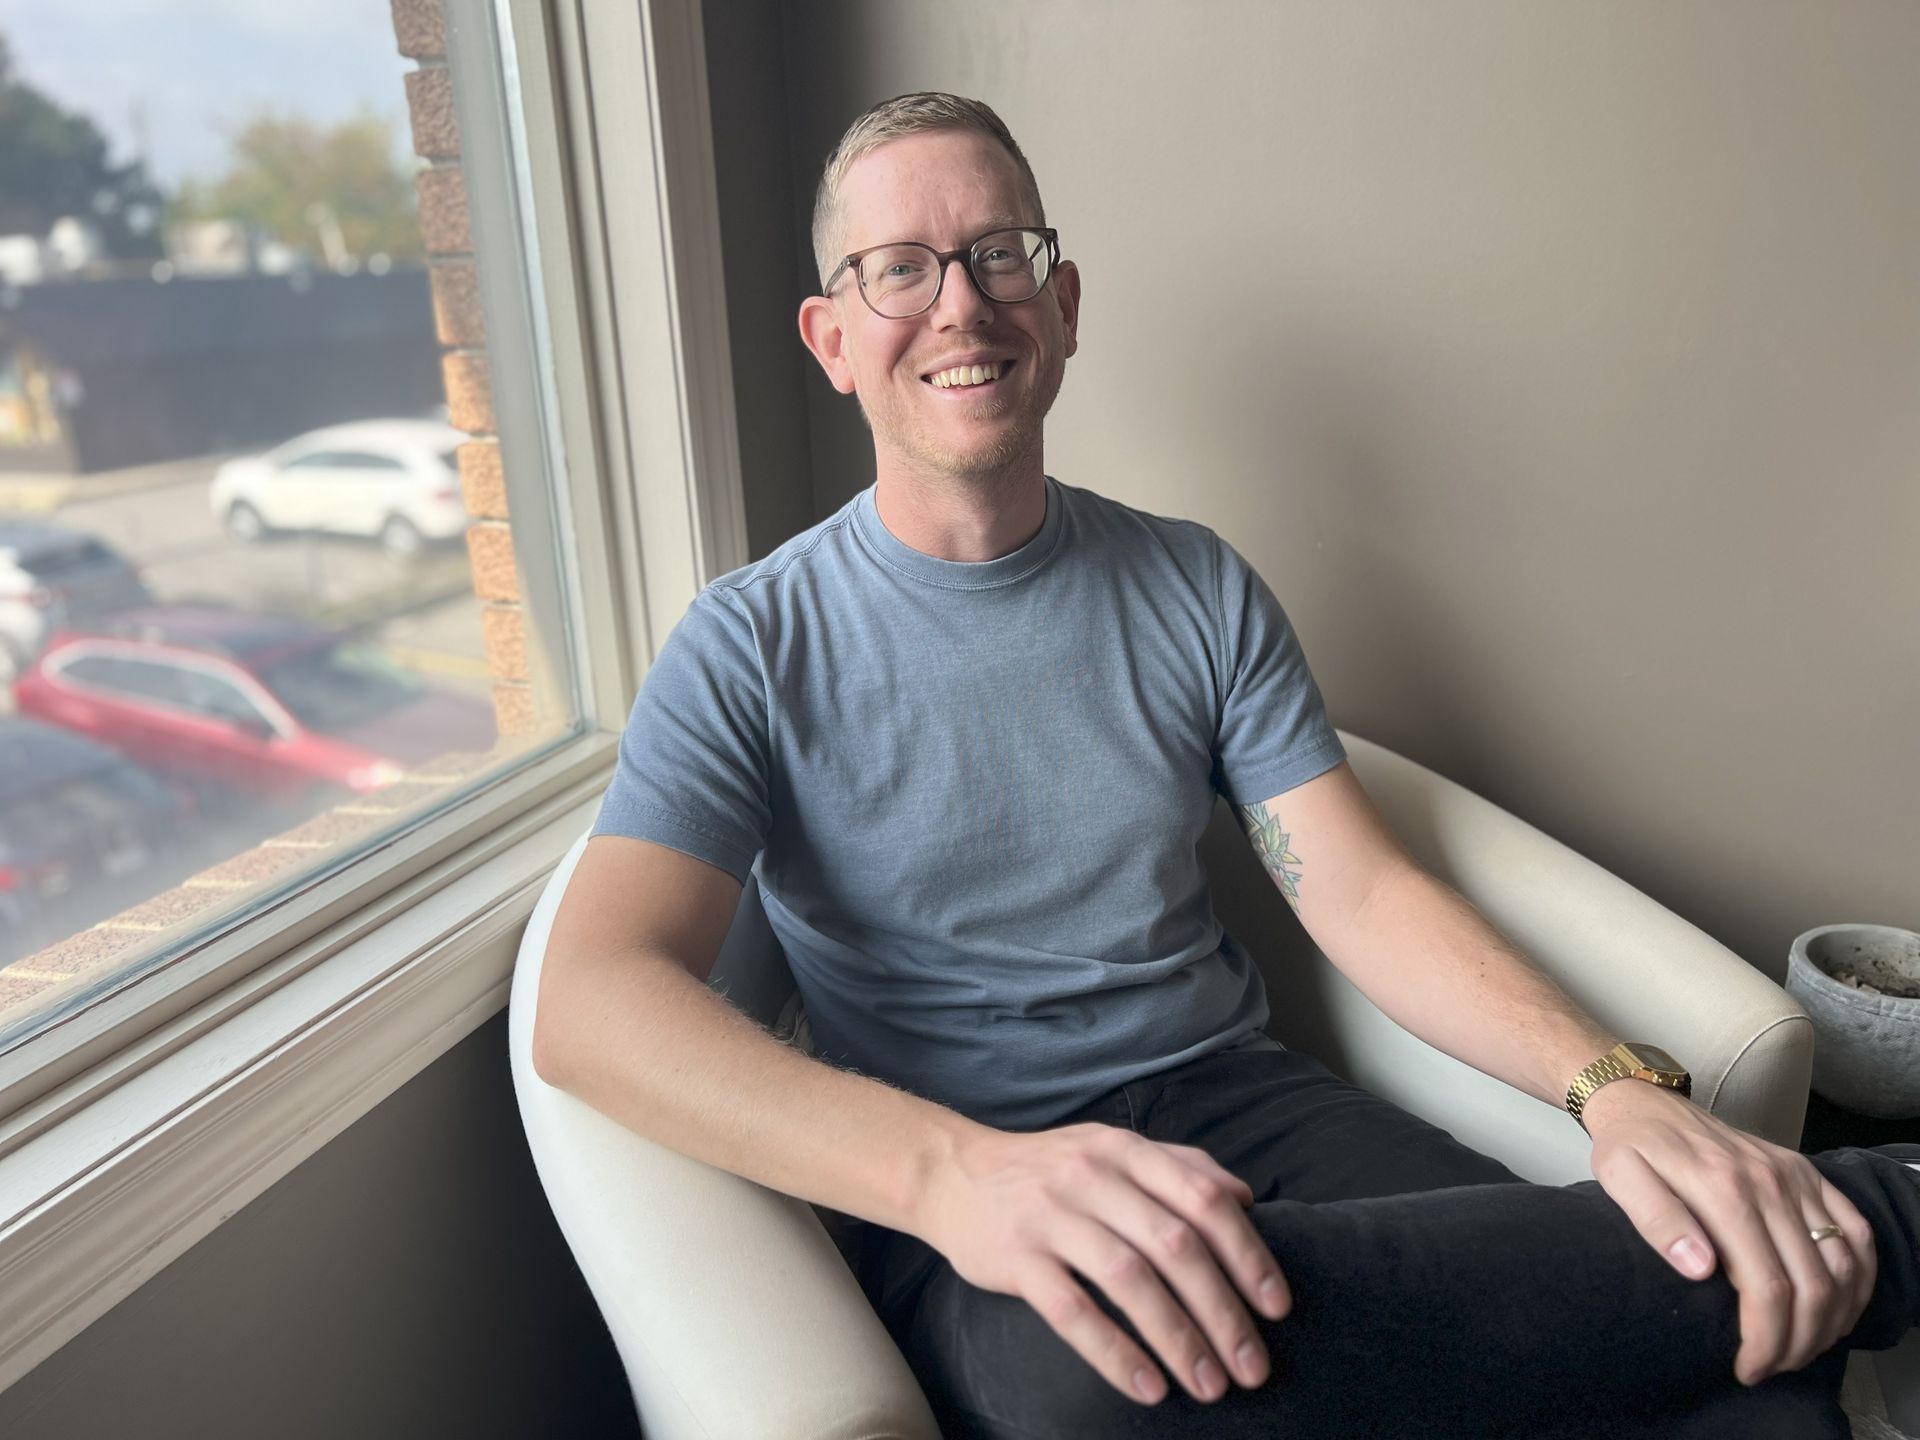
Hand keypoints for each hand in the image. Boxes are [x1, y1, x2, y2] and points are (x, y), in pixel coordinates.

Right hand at [910, 1122, 1288, 1404]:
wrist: (952, 1173)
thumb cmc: (1047, 1169)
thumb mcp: (1111, 1149)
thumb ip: (1178, 1165)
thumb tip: (1244, 1197)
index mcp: (1126, 1151)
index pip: (1203, 1199)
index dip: (1247, 1255)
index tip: (1277, 1307)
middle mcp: (1093, 1176)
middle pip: (1175, 1246)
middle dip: (1223, 1312)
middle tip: (1253, 1367)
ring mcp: (1052, 1215)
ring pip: (1130, 1280)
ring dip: (1178, 1339)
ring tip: (1209, 1387)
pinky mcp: (1017, 1256)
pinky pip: (1072, 1311)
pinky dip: (1114, 1352)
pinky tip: (1146, 1387)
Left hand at [1581, 1080, 1876, 1385]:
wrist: (1645, 1101)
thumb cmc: (1630, 1146)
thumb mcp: (1620, 1179)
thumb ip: (1657, 1221)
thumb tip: (1700, 1268)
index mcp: (1723, 1189)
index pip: (1766, 1286)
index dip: (1764, 1339)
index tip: (1747, 1368)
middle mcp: (1770, 1182)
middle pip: (1812, 1285)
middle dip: (1799, 1342)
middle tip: (1772, 1367)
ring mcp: (1795, 1176)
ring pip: (1843, 1266)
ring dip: (1832, 1319)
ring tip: (1800, 1347)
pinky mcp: (1807, 1172)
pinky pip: (1856, 1232)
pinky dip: (1859, 1278)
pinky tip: (1838, 1308)